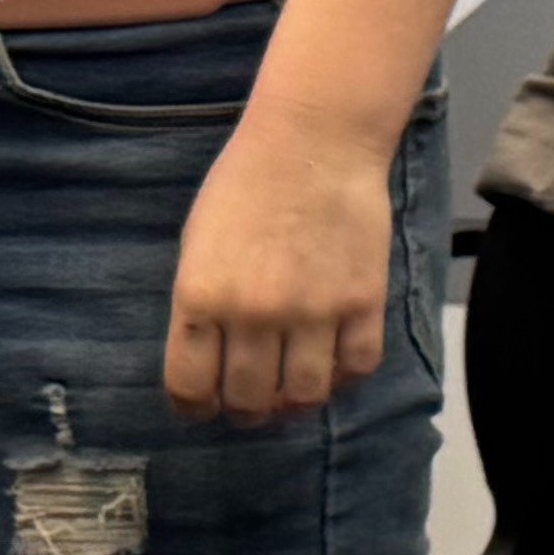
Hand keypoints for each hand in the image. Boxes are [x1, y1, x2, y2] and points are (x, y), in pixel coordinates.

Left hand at [167, 122, 397, 425]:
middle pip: (249, 399)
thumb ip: (201, 305)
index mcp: (201, 297)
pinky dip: (345, 377)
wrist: (314, 142)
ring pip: (305, 394)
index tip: (203, 409)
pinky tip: (335, 365)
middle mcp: (254, 313)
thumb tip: (214, 358)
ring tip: (294, 395)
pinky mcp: (363, 301)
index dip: (195, 409)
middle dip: (246, 411)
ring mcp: (314, 310)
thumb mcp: (198, 246)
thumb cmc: (245, 186)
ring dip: (296, 405)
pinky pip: (358, 367)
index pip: (189, 386)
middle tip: (252, 405)